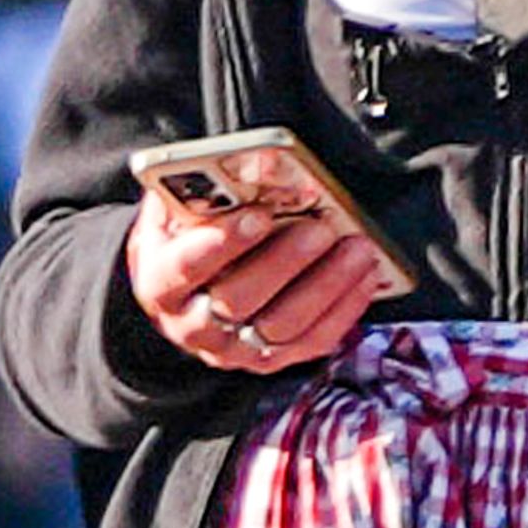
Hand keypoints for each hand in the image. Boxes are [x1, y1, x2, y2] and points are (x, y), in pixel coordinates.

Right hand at [123, 191, 391, 376]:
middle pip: (239, 299)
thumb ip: (199, 195)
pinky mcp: (272, 359)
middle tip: (321, 228)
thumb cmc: (186, 240)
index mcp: (161, 283)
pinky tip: (366, 276)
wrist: (184, 293)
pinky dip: (345, 308)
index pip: (185, 268)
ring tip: (357, 248)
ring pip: (283, 324)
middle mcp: (193, 324)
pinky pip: (313, 341)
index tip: (257, 216)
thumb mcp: (176, 214)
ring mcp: (233, 349)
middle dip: (286, 261)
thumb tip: (250, 167)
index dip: (221, 243)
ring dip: (327, 285)